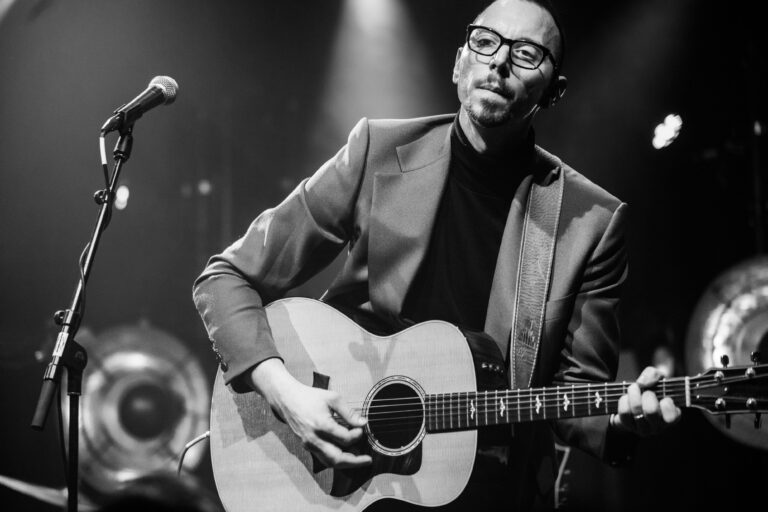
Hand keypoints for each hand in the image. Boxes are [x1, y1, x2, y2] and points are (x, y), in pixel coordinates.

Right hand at [250, 359, 371, 468]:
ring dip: (346, 464)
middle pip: (337, 458)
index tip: (361, 428)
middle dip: (355, 461)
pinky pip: (323, 458)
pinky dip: (336, 459)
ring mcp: (309, 444)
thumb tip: (363, 423)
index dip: (357, 434)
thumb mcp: (332, 398)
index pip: (345, 438)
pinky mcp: (307, 446)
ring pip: (330, 462)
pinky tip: (346, 455)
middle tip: (368, 460)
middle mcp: (314, 438)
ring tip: (359, 461)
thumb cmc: (310, 397)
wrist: (287, 400)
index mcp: (321, 425)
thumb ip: (348, 412)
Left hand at [610, 366, 680, 436]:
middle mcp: (659, 426)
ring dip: (633, 395)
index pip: (671, 416)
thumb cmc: (651, 388)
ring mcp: (643, 429)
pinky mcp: (629, 427)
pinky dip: (624, 400)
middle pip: (651, 410)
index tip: (664, 397)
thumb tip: (642, 383)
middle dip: (646, 394)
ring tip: (634, 389)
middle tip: (646, 391)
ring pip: (636, 411)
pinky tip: (626, 397)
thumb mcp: (656, 378)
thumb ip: (652, 374)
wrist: (634, 397)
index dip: (666, 403)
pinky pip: (624, 413)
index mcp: (672, 417)